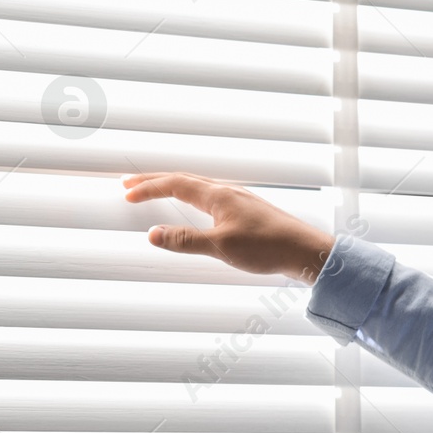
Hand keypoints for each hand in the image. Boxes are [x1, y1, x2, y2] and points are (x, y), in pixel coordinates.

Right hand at [121, 171, 335, 284]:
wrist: (306, 252)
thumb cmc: (268, 247)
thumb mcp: (220, 247)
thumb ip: (185, 240)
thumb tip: (153, 234)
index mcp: (219, 195)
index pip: (175, 183)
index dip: (148, 187)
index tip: (127, 193)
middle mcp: (228, 192)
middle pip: (185, 179)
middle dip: (155, 181)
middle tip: (130, 185)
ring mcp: (240, 201)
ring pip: (199, 187)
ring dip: (174, 187)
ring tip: (157, 192)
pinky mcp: (249, 213)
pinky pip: (212, 198)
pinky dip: (193, 197)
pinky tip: (197, 209)